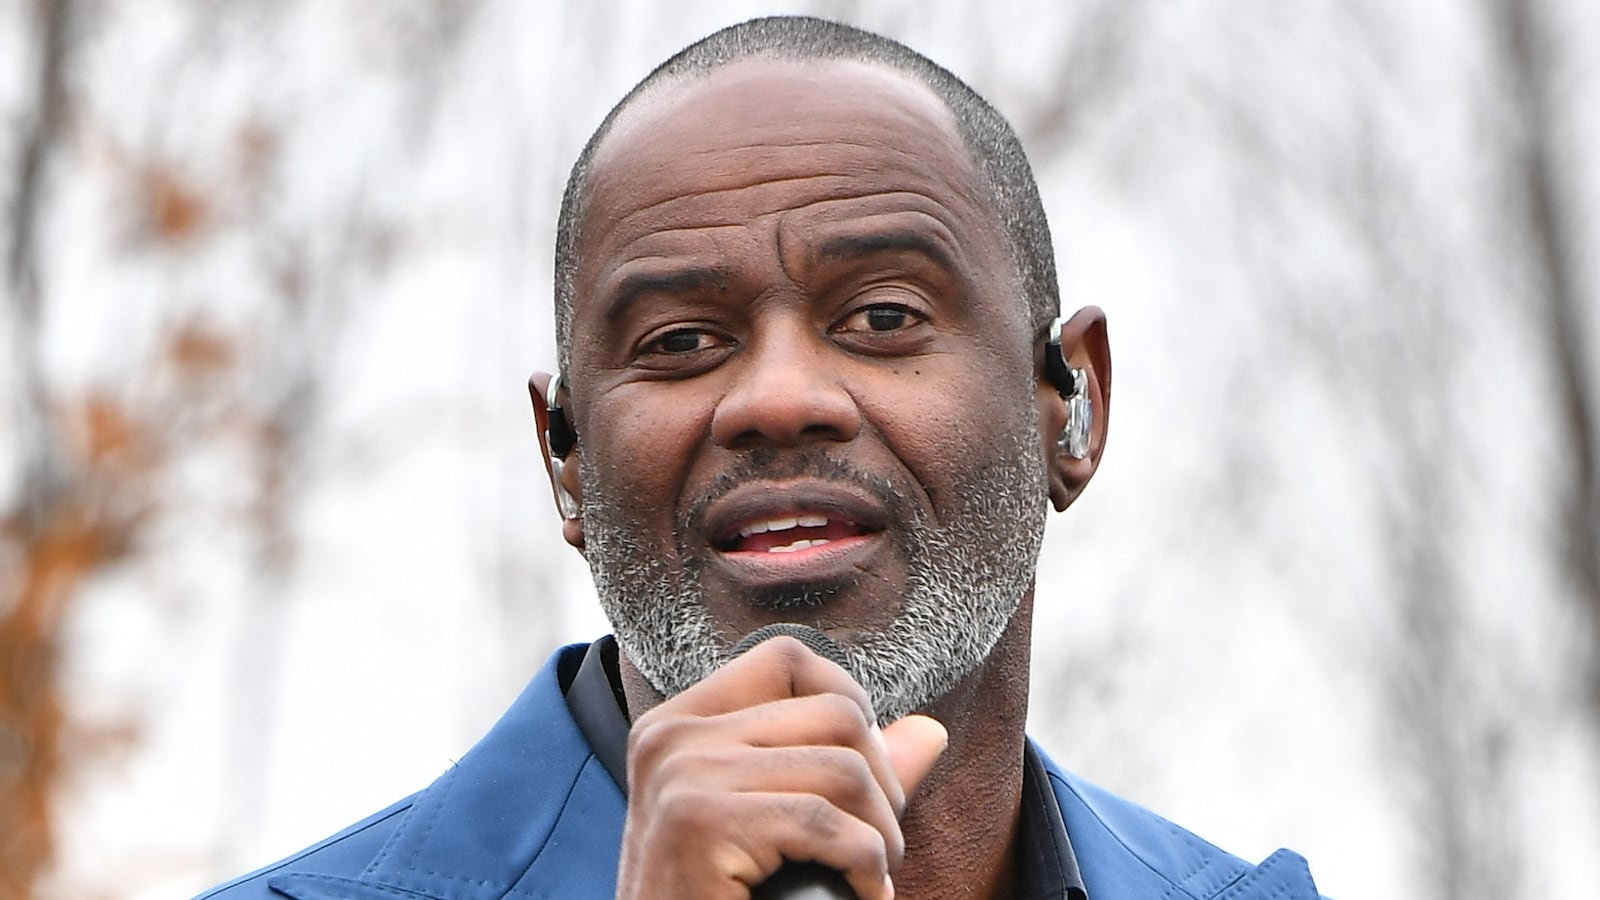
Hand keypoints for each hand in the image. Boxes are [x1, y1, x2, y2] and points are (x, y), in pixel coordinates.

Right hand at [615, 636, 948, 899]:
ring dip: (881, 835)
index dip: (848, 704)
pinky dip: (867, 868)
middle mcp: (672, 737)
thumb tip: (930, 730)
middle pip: (835, 713)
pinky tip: (865, 895)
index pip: (788, 659)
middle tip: (876, 847)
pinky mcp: (699, 824)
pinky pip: (826, 824)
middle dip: (882, 784)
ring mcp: (681, 775)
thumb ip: (844, 772)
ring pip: (843, 769)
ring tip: (870, 876)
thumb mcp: (776, 826)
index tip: (860, 778)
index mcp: (678, 725)